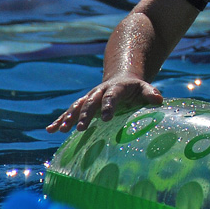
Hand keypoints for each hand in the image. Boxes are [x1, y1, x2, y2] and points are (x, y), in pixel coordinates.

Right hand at [46, 76, 164, 132]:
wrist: (121, 78)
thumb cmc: (135, 88)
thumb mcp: (144, 88)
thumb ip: (150, 93)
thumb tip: (159, 100)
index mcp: (116, 88)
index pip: (112, 97)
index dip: (108, 106)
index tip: (106, 118)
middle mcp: (99, 92)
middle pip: (91, 102)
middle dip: (85, 115)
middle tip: (80, 128)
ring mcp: (90, 98)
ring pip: (77, 106)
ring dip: (68, 117)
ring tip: (60, 130)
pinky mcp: (83, 105)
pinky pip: (70, 112)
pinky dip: (60, 120)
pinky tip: (50, 130)